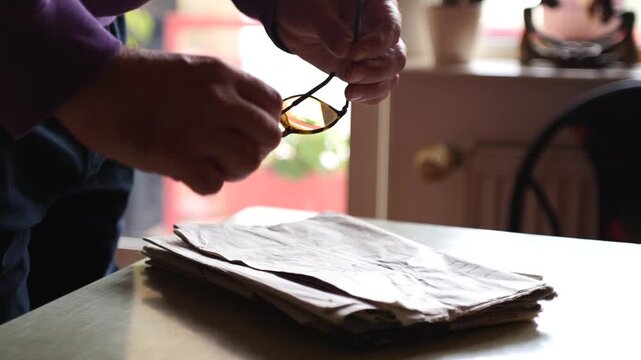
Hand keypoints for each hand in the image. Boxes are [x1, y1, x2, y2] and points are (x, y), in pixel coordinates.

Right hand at [56, 48, 281, 194]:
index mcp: (223, 75)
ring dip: (233, 171)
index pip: (274, 104)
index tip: (250, 134)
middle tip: (232, 155)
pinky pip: (214, 183)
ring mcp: (199, 128)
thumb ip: (225, 95)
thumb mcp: (193, 72)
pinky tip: (187, 173)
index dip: (266, 124)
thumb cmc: (140, 82)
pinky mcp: (176, 156)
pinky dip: (204, 184)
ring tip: (210, 164)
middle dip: (256, 151)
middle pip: (269, 137)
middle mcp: (219, 100)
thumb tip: (250, 129)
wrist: (92, 84)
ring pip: (247, 162)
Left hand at [275, 0, 405, 103]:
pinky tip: (352, 95)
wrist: (295, 22)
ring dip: (372, 87)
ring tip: (349, 92)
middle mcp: (381, 33)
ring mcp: (373, 55)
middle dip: (376, 71)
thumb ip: (330, 29)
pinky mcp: (361, 72)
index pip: (390, 28)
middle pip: (395, 57)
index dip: (377, 44)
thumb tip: (345, 50)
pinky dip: (368, 96)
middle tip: (350, 74)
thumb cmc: (307, 6)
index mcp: (378, 8)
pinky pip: (375, 88)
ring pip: (389, 76)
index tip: (354, 54)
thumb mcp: (316, 12)